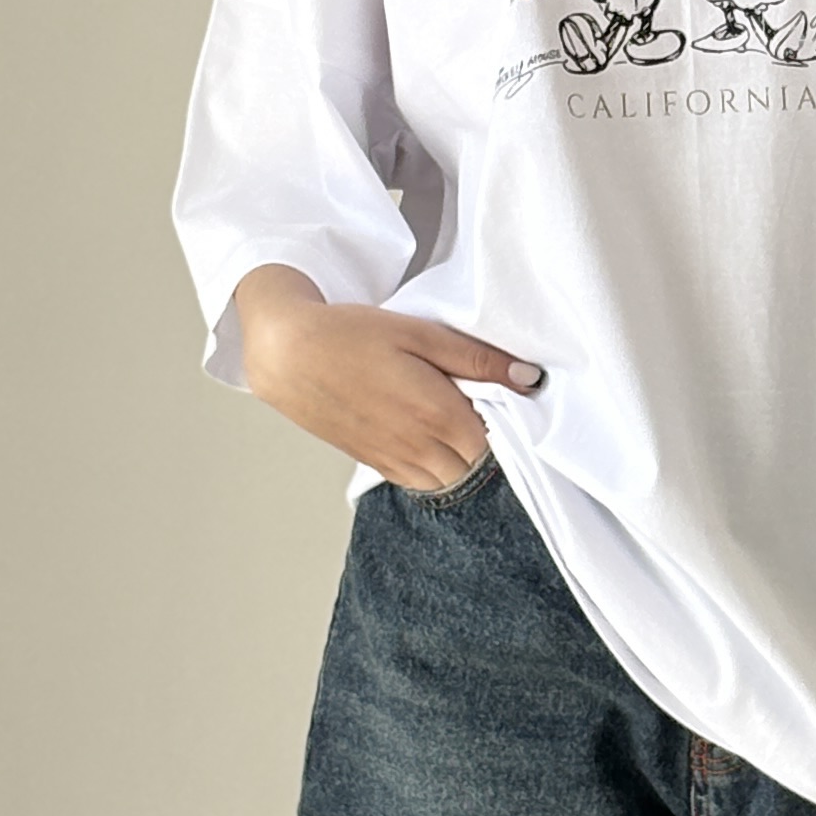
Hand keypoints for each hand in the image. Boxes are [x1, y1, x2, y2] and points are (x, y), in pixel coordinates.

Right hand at [231, 262, 542, 492]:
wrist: (287, 354)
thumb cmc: (351, 335)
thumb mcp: (421, 333)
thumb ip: (477, 359)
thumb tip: (528, 379)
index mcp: (438, 414)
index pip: (497, 442)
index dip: (506, 422)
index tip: (502, 398)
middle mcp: (420, 447)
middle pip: (476, 467)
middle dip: (486, 444)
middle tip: (478, 407)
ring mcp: (394, 461)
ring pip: (448, 480)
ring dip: (459, 458)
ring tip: (450, 419)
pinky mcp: (373, 463)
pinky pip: (419, 481)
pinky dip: (433, 467)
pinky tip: (426, 435)